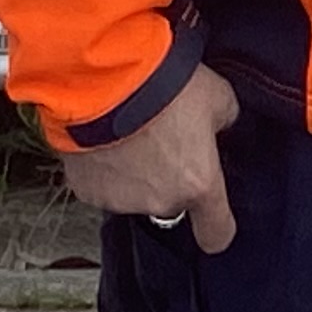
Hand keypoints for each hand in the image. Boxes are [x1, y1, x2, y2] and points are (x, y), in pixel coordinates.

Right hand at [62, 64, 239, 248]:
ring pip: (135, 193)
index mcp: (198, 183)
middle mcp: (160, 201)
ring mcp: (121, 200)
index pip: (216, 233)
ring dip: (135, 171)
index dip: (217, 226)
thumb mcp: (217, 95)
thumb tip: (219, 125)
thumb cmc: (162, 84)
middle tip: (164, 139)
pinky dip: (104, 168)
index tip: (213, 219)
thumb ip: (224, 120)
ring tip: (132, 132)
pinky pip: (102, 184)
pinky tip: (106, 139)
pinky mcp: (87, 192)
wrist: (105, 79)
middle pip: (171, 201)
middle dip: (169, 177)